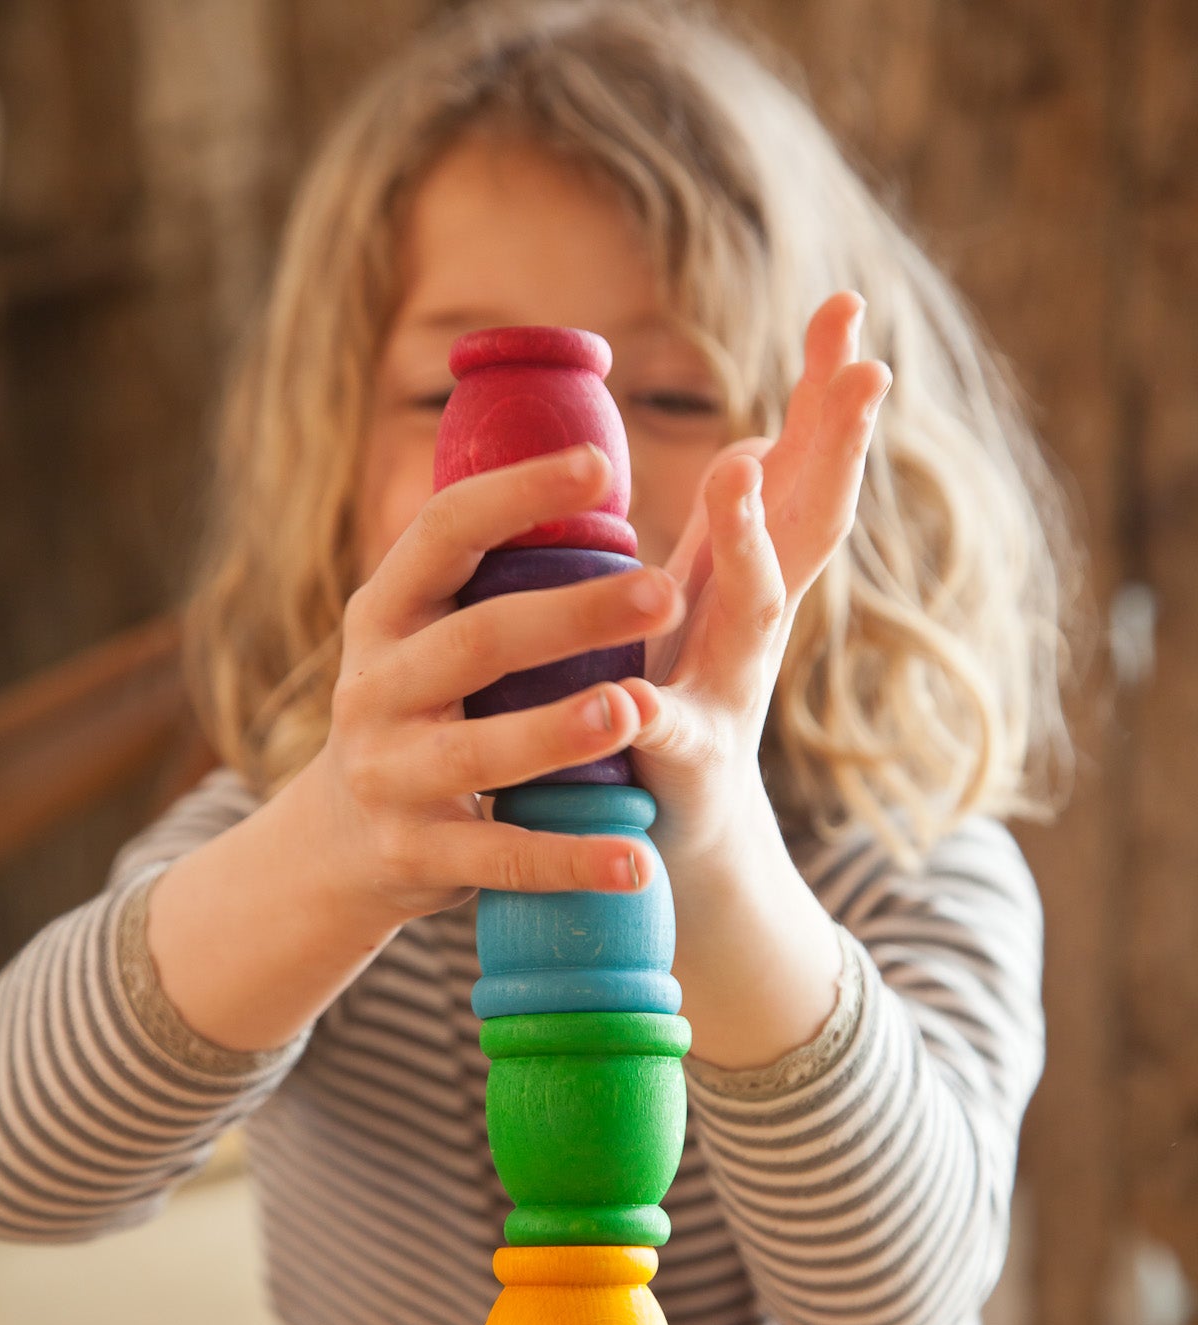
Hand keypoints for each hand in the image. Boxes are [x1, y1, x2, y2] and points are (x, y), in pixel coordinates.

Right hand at [307, 443, 685, 928]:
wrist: (337, 846)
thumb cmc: (419, 716)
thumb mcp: (422, 640)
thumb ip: (487, 584)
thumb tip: (598, 477)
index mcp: (385, 614)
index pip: (444, 532)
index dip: (517, 495)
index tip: (600, 465)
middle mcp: (374, 688)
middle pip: (475, 642)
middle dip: (570, 615)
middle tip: (663, 592)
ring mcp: (388, 776)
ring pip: (479, 753)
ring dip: (555, 732)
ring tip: (629, 711)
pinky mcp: (413, 855)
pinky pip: (501, 857)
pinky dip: (569, 859)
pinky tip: (634, 860)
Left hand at [621, 292, 890, 866]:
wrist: (684, 842)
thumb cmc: (679, 706)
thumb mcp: (700, 608)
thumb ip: (726, 533)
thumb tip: (750, 443)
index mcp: (746, 579)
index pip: (798, 470)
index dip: (824, 394)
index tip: (848, 306)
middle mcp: (755, 627)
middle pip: (808, 518)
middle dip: (836, 439)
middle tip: (868, 365)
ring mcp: (729, 693)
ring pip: (753, 608)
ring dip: (749, 539)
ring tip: (735, 467)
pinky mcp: (686, 769)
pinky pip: (668, 736)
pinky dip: (654, 716)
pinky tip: (632, 699)